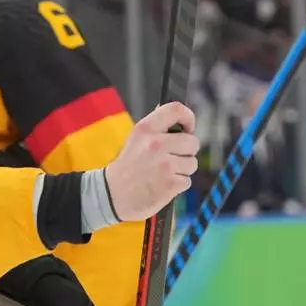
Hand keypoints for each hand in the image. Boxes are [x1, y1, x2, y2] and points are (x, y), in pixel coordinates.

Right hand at [104, 102, 198, 220]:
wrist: (112, 195)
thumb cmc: (126, 168)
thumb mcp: (135, 140)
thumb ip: (155, 129)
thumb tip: (177, 117)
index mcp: (146, 129)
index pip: (176, 110)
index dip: (188, 118)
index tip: (187, 129)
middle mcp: (156, 144)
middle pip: (192, 142)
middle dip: (187, 151)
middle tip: (173, 157)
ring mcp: (165, 165)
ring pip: (192, 163)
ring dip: (182, 169)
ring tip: (164, 173)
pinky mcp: (171, 183)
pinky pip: (187, 180)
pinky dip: (178, 184)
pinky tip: (162, 184)